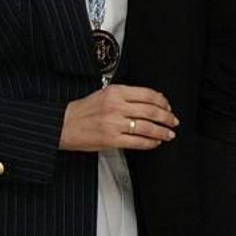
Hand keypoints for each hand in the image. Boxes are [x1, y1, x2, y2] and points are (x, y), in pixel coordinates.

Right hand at [60, 84, 177, 151]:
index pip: (148, 94)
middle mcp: (116, 106)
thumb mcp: (104, 94)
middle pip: (151, 111)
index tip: (168, 106)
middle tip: (173, 121)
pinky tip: (155, 142)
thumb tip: (153, 99)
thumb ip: (127, 95)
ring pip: (147, 127)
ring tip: (168, 134)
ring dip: (162, 132)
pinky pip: (137, 142)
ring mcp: (114, 123)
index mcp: (115, 92)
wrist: (62, 125)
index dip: (163, 101)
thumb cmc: (83, 110)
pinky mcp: (111, 139)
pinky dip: (150, 143)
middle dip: (167, 118)